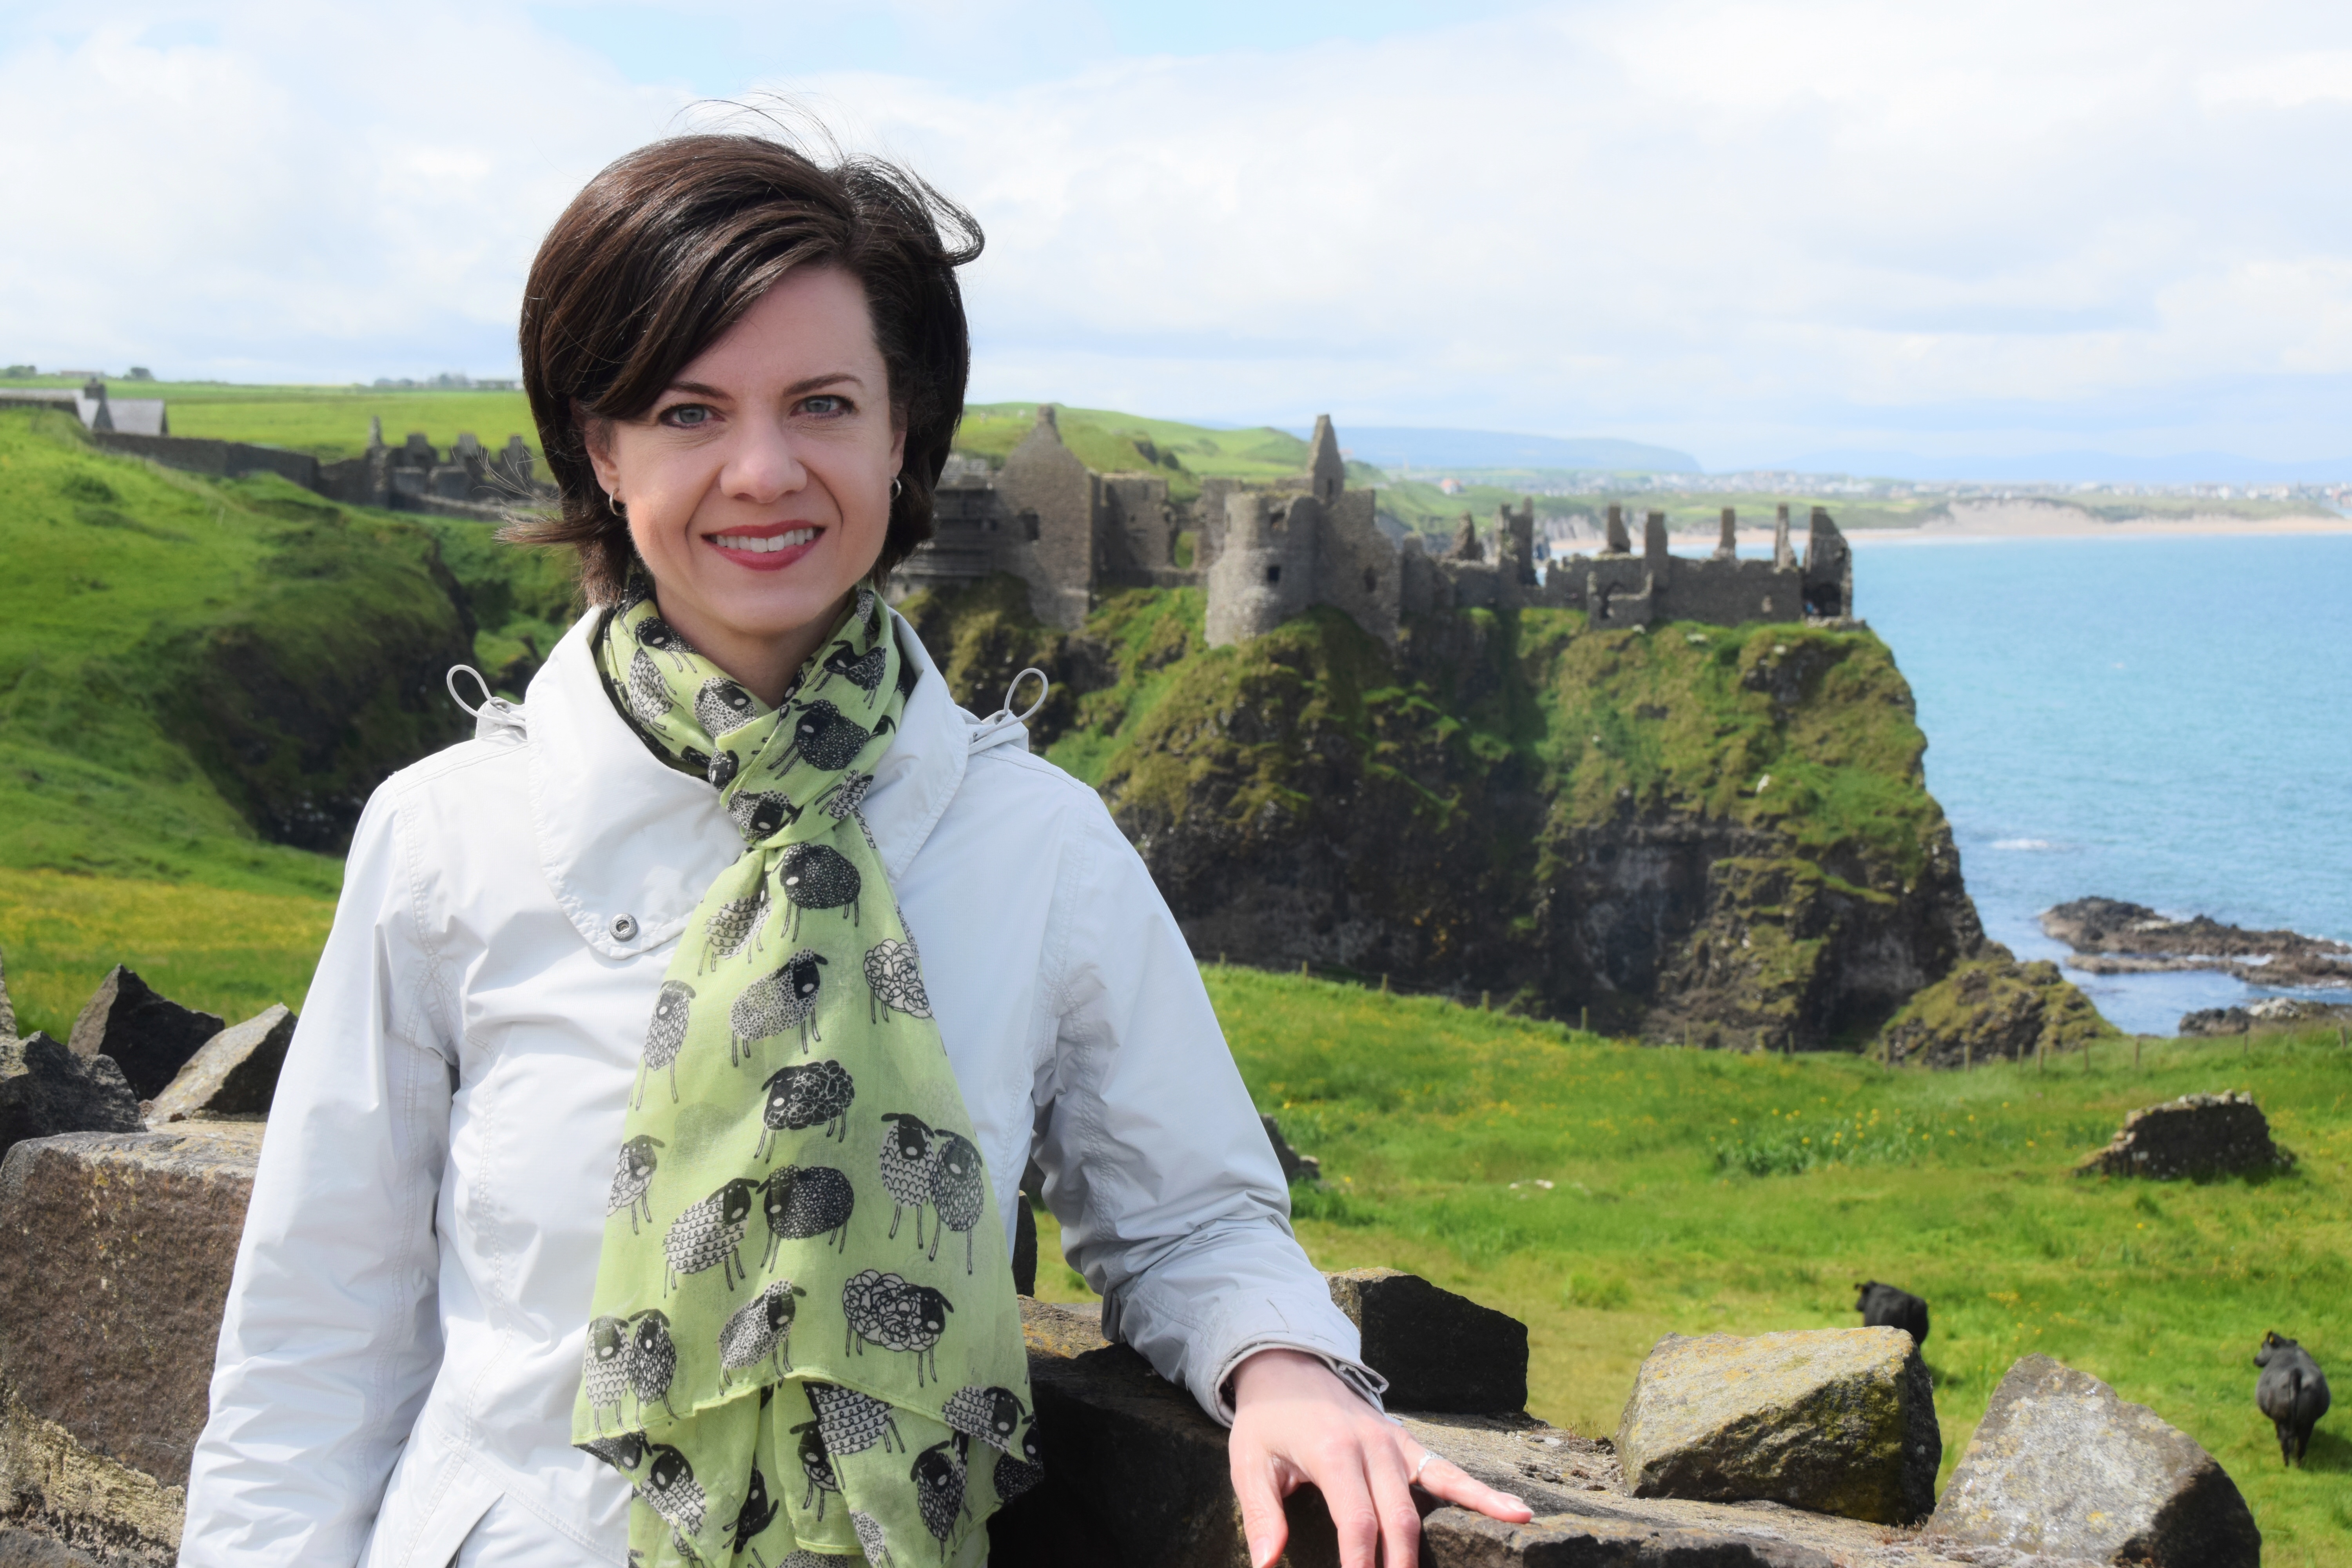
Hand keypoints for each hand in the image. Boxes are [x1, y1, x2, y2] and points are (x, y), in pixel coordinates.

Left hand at [1227, 1348, 1532, 1567]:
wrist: (1288, 1366)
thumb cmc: (1267, 1422)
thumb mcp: (1248, 1463)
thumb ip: (1260, 1515)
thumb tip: (1265, 1564)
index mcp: (1333, 1452)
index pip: (1357, 1522)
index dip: (1361, 1566)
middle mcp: (1373, 1447)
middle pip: (1398, 1520)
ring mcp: (1397, 1444)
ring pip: (1436, 1495)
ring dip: (1450, 1538)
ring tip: (1475, 1563)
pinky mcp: (1409, 1444)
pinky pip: (1449, 1472)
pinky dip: (1481, 1494)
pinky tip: (1517, 1512)